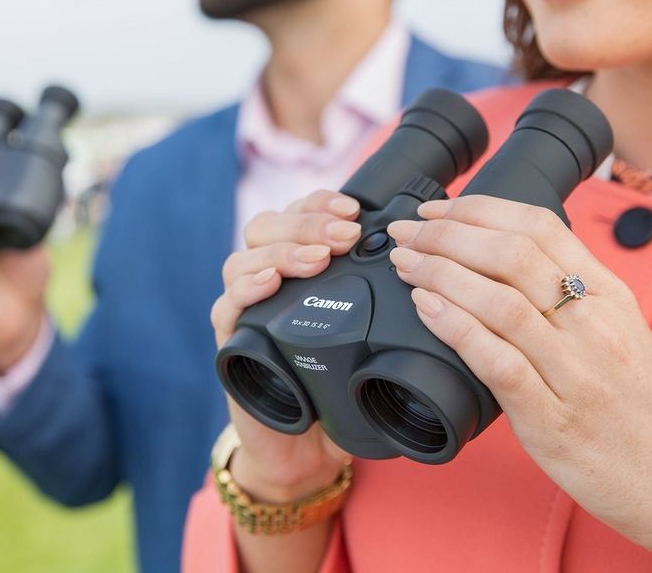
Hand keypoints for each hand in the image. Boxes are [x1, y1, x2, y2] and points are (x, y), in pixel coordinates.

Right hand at [211, 189, 361, 502]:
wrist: (301, 447)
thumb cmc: (336, 384)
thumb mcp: (365, 334)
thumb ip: (384, 301)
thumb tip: (425, 270)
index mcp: (298, 267)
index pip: (299, 214)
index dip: (322, 203)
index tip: (355, 209)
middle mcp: (266, 279)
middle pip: (268, 226)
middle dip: (308, 223)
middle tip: (345, 235)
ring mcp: (246, 308)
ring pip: (244, 256)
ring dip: (284, 251)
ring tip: (319, 259)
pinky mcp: (230, 342)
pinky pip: (225, 305)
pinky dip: (246, 289)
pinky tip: (270, 284)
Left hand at [387, 195, 651, 571]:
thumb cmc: (640, 403)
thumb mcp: (619, 327)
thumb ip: (569, 288)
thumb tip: (501, 254)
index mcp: (609, 294)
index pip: (538, 227)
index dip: (477, 210)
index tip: (436, 211)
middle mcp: (593, 323)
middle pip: (511, 254)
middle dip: (447, 235)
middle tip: (406, 235)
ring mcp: (575, 372)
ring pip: (500, 301)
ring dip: (441, 273)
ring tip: (405, 264)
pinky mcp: (552, 418)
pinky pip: (497, 361)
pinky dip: (456, 327)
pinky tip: (425, 307)